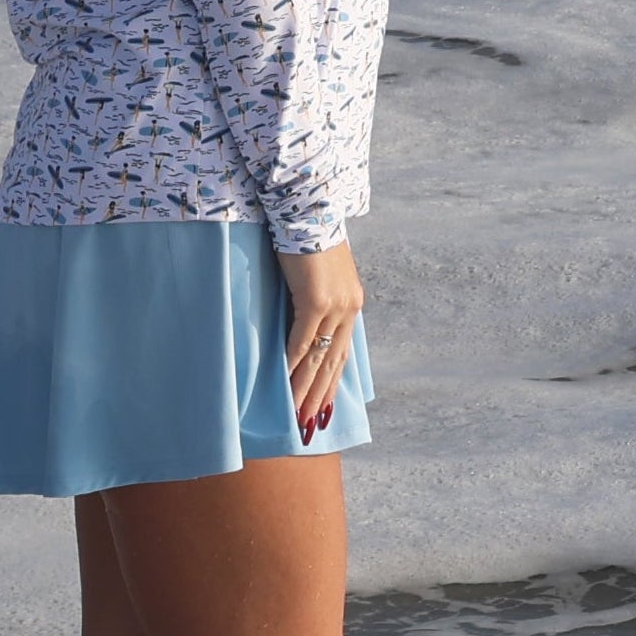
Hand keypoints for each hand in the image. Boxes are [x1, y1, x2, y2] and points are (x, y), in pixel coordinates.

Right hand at [278, 239, 362, 443]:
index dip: (331, 382)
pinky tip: (284, 384)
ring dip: (304, 390)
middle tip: (307, 426)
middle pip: (332, 363)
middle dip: (318, 396)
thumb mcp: (317, 273)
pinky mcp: (316, 301)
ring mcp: (334, 306)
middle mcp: (348, 309)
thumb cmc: (306, 236)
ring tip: (296, 417)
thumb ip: (313, 297)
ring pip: (317, 358)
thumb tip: (301, 316)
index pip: (341, 353)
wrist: (308, 210)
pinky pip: (301, 341)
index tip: (322, 408)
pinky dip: (292, 365)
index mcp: (351, 304)